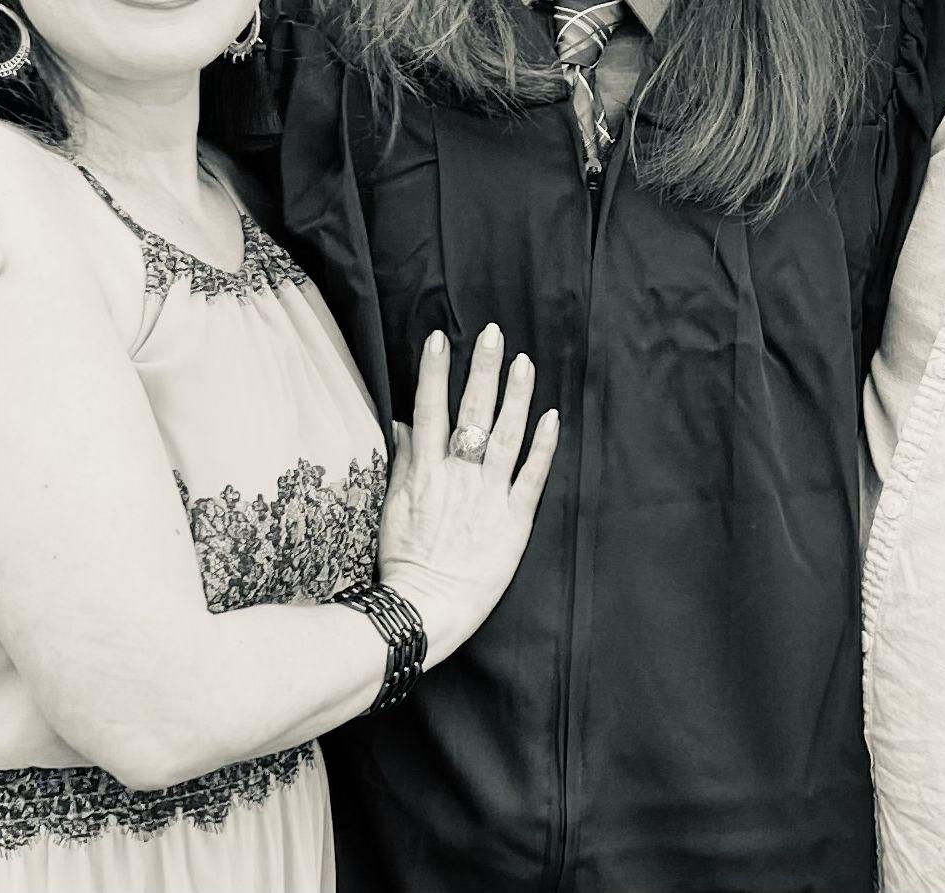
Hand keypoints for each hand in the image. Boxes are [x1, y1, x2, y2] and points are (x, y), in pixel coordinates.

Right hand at [378, 326, 558, 665]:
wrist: (425, 611)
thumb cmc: (403, 560)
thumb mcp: (392, 507)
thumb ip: (402, 462)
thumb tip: (403, 423)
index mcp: (425, 472)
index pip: (429, 410)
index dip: (436, 373)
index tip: (441, 337)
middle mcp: (458, 477)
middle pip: (472, 413)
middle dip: (483, 370)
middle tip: (493, 332)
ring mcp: (488, 496)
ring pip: (506, 436)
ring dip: (516, 396)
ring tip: (525, 362)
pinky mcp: (514, 520)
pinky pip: (532, 476)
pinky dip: (543, 446)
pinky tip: (552, 416)